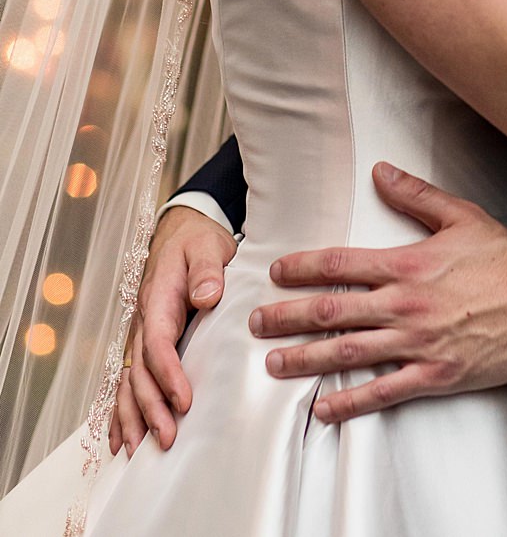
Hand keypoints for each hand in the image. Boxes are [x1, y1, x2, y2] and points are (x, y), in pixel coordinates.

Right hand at [110, 204, 235, 454]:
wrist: (182, 234)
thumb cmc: (197, 242)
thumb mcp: (207, 247)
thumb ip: (208, 270)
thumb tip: (206, 296)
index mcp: (158, 302)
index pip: (158, 345)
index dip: (168, 375)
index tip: (184, 401)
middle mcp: (143, 324)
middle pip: (140, 373)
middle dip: (151, 408)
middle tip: (167, 438)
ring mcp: (140, 336)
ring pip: (128, 384)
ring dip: (133, 417)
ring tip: (138, 450)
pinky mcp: (145, 344)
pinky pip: (128, 381)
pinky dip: (122, 412)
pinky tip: (122, 439)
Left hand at [249, 163, 506, 421]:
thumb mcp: (464, 216)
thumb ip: (417, 196)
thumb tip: (382, 172)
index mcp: (409, 264)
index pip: (341, 263)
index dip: (303, 267)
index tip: (278, 271)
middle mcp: (405, 305)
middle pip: (331, 311)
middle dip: (286, 317)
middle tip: (257, 322)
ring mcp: (418, 342)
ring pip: (346, 352)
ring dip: (304, 359)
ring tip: (275, 363)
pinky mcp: (435, 374)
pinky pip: (382, 391)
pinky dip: (349, 403)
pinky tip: (324, 408)